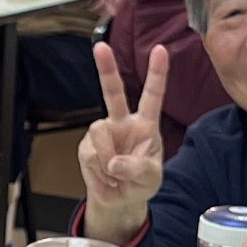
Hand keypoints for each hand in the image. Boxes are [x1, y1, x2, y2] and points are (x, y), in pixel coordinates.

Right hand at [76, 41, 169, 241]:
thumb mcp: (151, 178)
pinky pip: (90, 156)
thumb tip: (114, 162)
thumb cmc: (141, 182)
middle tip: (100, 47)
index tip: (160, 50)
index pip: (152, 96)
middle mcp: (122, 123)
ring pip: (99, 135)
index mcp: (145, 125)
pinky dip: (99, 173)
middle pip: (113, 92)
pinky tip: (105, 177)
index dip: (157, 74)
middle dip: (106, 69)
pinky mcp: (86, 147)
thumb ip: (138, 169)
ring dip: (108, 161)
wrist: (121, 199)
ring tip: (116, 175)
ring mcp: (102, 134)